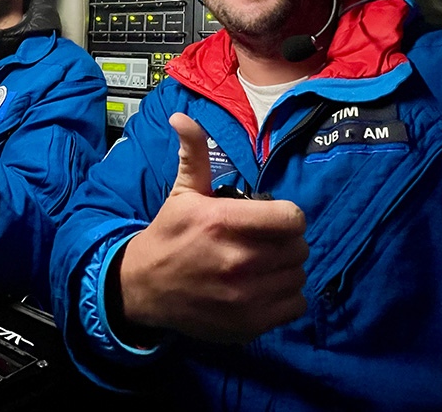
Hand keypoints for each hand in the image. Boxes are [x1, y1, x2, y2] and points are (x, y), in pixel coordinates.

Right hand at [117, 113, 308, 343]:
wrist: (143, 287)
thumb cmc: (169, 235)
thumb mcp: (182, 193)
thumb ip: (193, 154)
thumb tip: (181, 117)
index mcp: (224, 222)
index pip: (292, 218)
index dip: (288, 216)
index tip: (274, 218)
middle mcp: (238, 260)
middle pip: (299, 247)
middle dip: (287, 242)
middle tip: (267, 242)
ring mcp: (245, 296)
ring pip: (298, 276)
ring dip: (287, 269)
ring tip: (266, 265)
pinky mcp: (249, 323)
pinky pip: (295, 306)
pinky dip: (287, 298)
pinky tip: (266, 289)